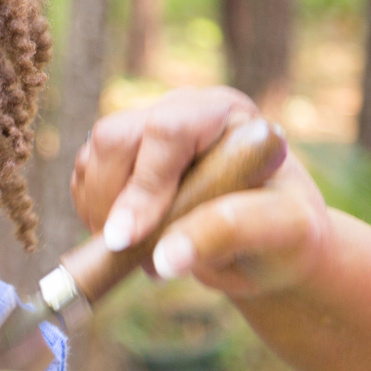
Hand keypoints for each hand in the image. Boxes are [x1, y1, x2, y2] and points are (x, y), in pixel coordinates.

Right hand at [71, 86, 331, 299]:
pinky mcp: (120, 158)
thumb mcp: (282, 231)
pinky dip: (91, 213)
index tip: (127, 239)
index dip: (143, 185)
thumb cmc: (287, 233)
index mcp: (225, 114)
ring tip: (136, 248)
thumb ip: (228, 231)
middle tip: (129, 249)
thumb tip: (163, 258)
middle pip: (116, 137)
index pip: (168, 130)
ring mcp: (145, 131)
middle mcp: (180, 112)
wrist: (269, 246)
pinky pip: (83, 178)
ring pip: (91, 157)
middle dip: (113, 200)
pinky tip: (127, 237)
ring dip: (100, 211)